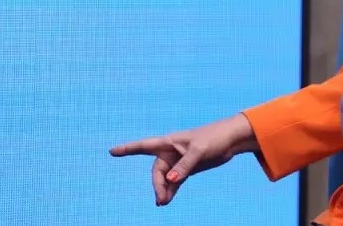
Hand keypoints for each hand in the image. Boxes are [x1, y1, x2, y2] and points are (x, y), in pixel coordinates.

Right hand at [109, 113, 257, 205]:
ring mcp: (178, 161)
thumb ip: (184, 166)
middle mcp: (171, 151)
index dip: (128, 149)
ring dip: (163, 190)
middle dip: (157, 185)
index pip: (144, 146)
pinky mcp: (187, 169)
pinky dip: (170, 191)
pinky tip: (167, 201)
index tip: (112, 151)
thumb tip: (170, 180)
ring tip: (163, 203)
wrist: (231, 140)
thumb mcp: (199, 151)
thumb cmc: (214, 138)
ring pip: (165, 178)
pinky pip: (174, 182)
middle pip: (156, 171)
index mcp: (169, 142)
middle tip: (161, 200)